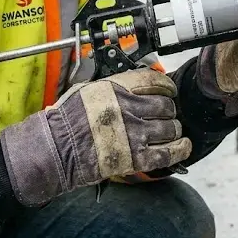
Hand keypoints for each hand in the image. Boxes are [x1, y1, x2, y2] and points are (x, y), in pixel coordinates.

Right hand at [0, 68, 191, 205]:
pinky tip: (183, 146)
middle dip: (169, 110)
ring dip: (173, 129)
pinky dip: (180, 149)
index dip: (166, 85)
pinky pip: (168, 152)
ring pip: (170, 127)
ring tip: (170, 131)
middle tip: (166, 114)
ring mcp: (133, 134)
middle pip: (165, 105)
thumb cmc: (64, 121)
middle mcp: (128, 108)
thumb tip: (134, 86)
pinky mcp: (135, 158)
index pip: (153, 80)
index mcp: (116, 88)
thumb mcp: (86, 90)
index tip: (169, 90)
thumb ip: (112, 87)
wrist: (55, 149)